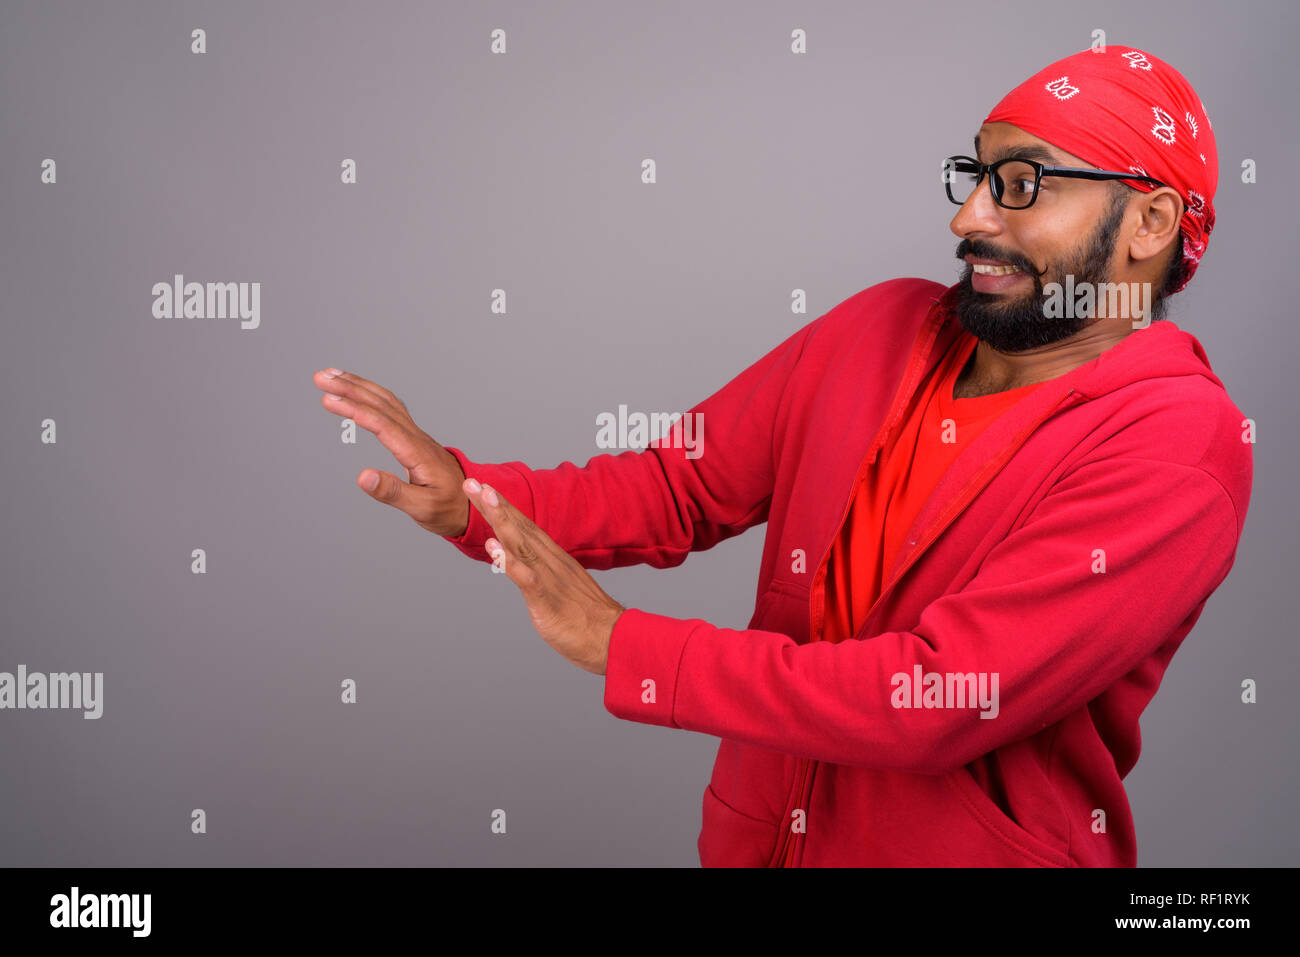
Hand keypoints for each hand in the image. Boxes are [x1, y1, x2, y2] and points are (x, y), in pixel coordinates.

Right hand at [313, 367, 470, 535]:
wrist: (472, 504)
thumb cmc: (448, 508)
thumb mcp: (422, 508)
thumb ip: (392, 492)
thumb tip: (362, 476)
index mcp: (417, 452)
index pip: (382, 424)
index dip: (354, 410)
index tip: (329, 400)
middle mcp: (416, 437)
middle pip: (381, 404)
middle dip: (350, 388)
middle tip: (321, 377)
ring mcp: (415, 434)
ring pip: (385, 401)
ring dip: (358, 386)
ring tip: (331, 376)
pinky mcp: (412, 437)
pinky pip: (390, 408)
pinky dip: (370, 395)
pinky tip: (356, 391)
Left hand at [465, 478, 624, 674]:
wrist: (614, 639)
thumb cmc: (585, 617)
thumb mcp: (557, 586)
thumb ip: (533, 569)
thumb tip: (506, 552)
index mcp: (552, 559)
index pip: (523, 527)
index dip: (502, 507)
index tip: (482, 488)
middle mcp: (550, 562)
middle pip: (519, 528)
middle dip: (494, 505)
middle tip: (472, 482)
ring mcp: (550, 579)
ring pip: (522, 544)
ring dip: (503, 520)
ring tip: (485, 497)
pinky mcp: (549, 601)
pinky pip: (528, 579)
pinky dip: (510, 562)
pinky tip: (495, 548)